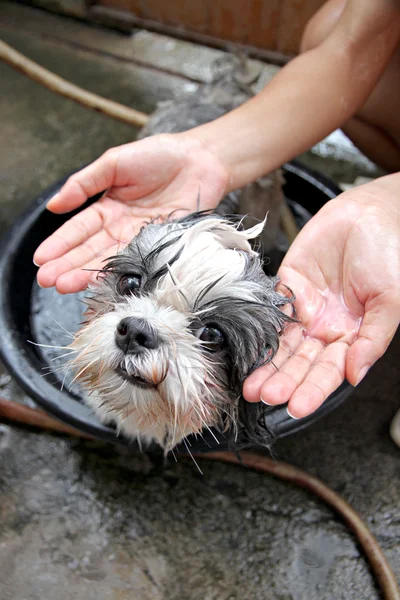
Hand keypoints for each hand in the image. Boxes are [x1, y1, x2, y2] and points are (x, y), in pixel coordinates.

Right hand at [34, 134, 228, 292]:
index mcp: (107, 208)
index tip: (41, 259)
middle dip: (66, 265)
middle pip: (89, 250)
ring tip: (63, 285)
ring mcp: (140, 240)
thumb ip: (85, 183)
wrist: (200, 160)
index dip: (59, 244)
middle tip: (46, 280)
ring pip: (108, 260)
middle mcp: (121, 228)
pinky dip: (117, 272)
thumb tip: (54, 205)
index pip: (78, 230)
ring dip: (84, 273)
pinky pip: (136, 262)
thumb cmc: (159, 155)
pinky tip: (98, 282)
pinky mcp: (160, 246)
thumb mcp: (114, 162)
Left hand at [243, 175, 399, 418]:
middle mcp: (326, 327)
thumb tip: (354, 374)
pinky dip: (260, 330)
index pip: (329, 371)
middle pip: (301, 362)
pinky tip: (247, 348)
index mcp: (352, 335)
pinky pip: (272, 311)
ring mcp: (305, 308)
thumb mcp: (391, 299)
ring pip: (282, 344)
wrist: (371, 212)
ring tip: (251, 385)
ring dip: (267, 365)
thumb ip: (372, 338)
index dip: (313, 389)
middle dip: (283, 381)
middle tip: (265, 396)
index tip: (296, 407)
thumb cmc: (390, 252)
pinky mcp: (288, 286)